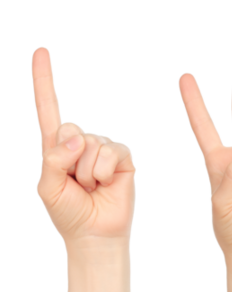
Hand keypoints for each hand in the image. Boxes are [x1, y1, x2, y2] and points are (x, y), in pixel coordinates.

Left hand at [33, 46, 135, 246]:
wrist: (95, 234)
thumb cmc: (68, 212)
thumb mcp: (48, 186)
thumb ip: (54, 159)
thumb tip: (78, 139)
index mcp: (56, 145)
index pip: (48, 107)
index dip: (44, 79)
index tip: (42, 50)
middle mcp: (81, 141)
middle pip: (70, 129)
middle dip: (70, 158)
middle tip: (77, 182)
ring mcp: (104, 147)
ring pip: (91, 145)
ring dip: (88, 172)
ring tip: (92, 187)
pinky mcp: (123, 156)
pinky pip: (111, 152)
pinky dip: (104, 172)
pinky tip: (107, 184)